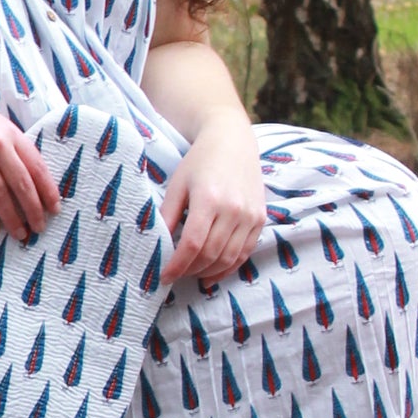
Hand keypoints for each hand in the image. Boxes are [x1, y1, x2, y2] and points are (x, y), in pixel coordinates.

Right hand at [0, 86, 59, 239]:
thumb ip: (5, 142)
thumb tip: (20, 171)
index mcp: (9, 131)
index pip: (37, 165)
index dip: (47, 190)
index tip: (54, 208)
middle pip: (22, 184)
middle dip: (34, 210)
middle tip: (39, 228)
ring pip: (1, 195)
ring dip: (12, 218)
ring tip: (19, 233)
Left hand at [161, 119, 265, 286]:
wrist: (232, 141)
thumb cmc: (199, 162)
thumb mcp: (177, 185)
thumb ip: (168, 215)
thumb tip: (157, 246)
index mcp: (209, 199)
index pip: (192, 244)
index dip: (177, 265)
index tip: (164, 276)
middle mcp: (234, 209)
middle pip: (211, 254)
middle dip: (190, 270)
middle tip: (176, 275)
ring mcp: (250, 216)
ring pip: (229, 258)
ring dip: (208, 272)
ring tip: (192, 275)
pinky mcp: (260, 219)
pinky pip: (245, 252)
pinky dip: (229, 267)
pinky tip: (213, 274)